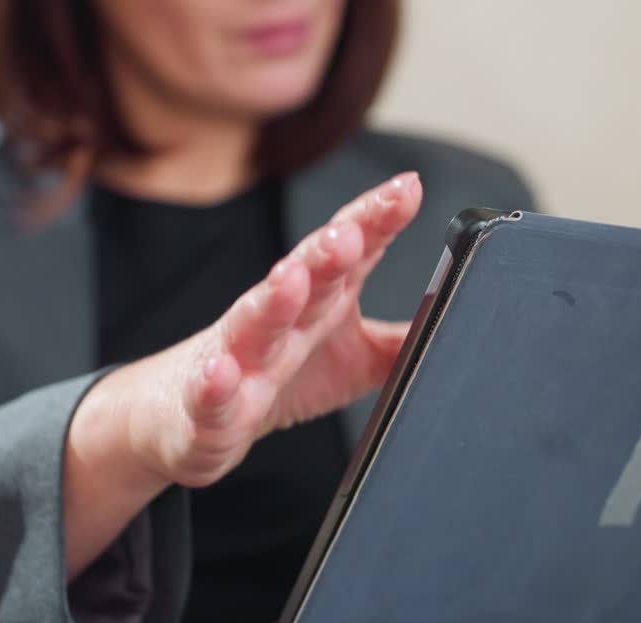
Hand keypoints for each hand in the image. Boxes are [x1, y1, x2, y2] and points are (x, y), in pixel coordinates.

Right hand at [88, 172, 420, 488]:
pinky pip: (212, 395)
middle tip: (352, 232)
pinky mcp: (208, 405)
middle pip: (303, 277)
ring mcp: (238, 360)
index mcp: (318, 302)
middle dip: (327, 253)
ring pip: (254, 326)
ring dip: (273, 301)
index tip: (408, 189)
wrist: (187, 416)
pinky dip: (216, 385)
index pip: (349, 251)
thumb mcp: (353, 360)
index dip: (377, 219)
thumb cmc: (275, 375)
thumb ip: (401, 340)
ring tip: (292, 279)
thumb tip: (454, 320)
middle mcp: (279, 320)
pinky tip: (222, 373)